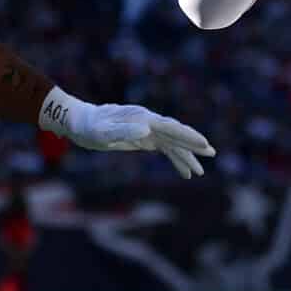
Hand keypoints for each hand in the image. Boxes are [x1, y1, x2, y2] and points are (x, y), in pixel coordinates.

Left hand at [39, 87, 215, 178]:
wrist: (79, 122)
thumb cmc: (89, 126)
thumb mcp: (102, 131)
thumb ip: (123, 130)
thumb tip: (146, 130)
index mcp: (142, 118)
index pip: (170, 127)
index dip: (187, 136)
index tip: (203, 144)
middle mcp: (148, 122)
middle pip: (176, 133)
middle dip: (193, 144)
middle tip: (211, 153)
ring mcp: (147, 129)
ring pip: (172, 143)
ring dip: (186, 156)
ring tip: (198, 172)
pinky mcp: (143, 137)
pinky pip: (164, 148)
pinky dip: (175, 158)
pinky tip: (183, 171)